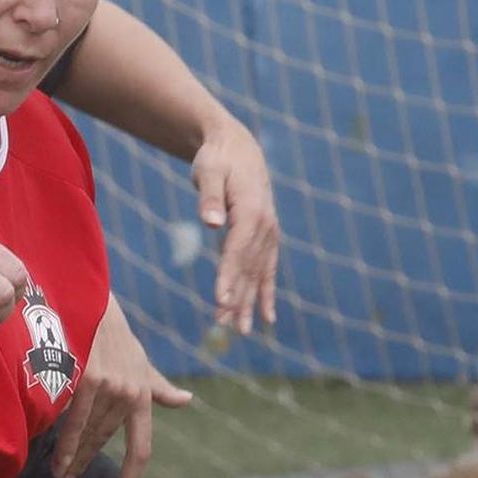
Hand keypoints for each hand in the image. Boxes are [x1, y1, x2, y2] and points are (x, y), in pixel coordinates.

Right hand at [49, 293, 192, 477]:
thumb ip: (159, 387)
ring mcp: (108, 386)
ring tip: (61, 475)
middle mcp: (129, 393)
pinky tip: (59, 460)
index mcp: (143, 394)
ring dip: (72, 458)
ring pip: (88, 434)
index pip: (142, 445)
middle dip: (87, 464)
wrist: (89, 300)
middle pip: (106, 441)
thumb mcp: (140, 360)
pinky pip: (74, 421)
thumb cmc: (113, 332)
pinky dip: (66, 443)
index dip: (133, 475)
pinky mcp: (87, 378)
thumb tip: (186, 400)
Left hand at [192, 111, 278, 337]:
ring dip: (249, 302)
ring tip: (239, 330)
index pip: (238, 249)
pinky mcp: (266, 237)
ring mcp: (269, 232)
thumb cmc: (217, 158)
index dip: (230, 276)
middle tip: (224, 324)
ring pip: (258, 273)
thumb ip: (209, 196)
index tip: (221, 300)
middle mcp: (265, 225)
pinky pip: (267, 269)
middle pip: (249, 267)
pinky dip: (266, 293)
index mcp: (251, 210)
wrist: (237, 147)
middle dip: (238, 297)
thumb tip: (211, 223)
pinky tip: (265, 318)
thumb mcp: (208, 171)